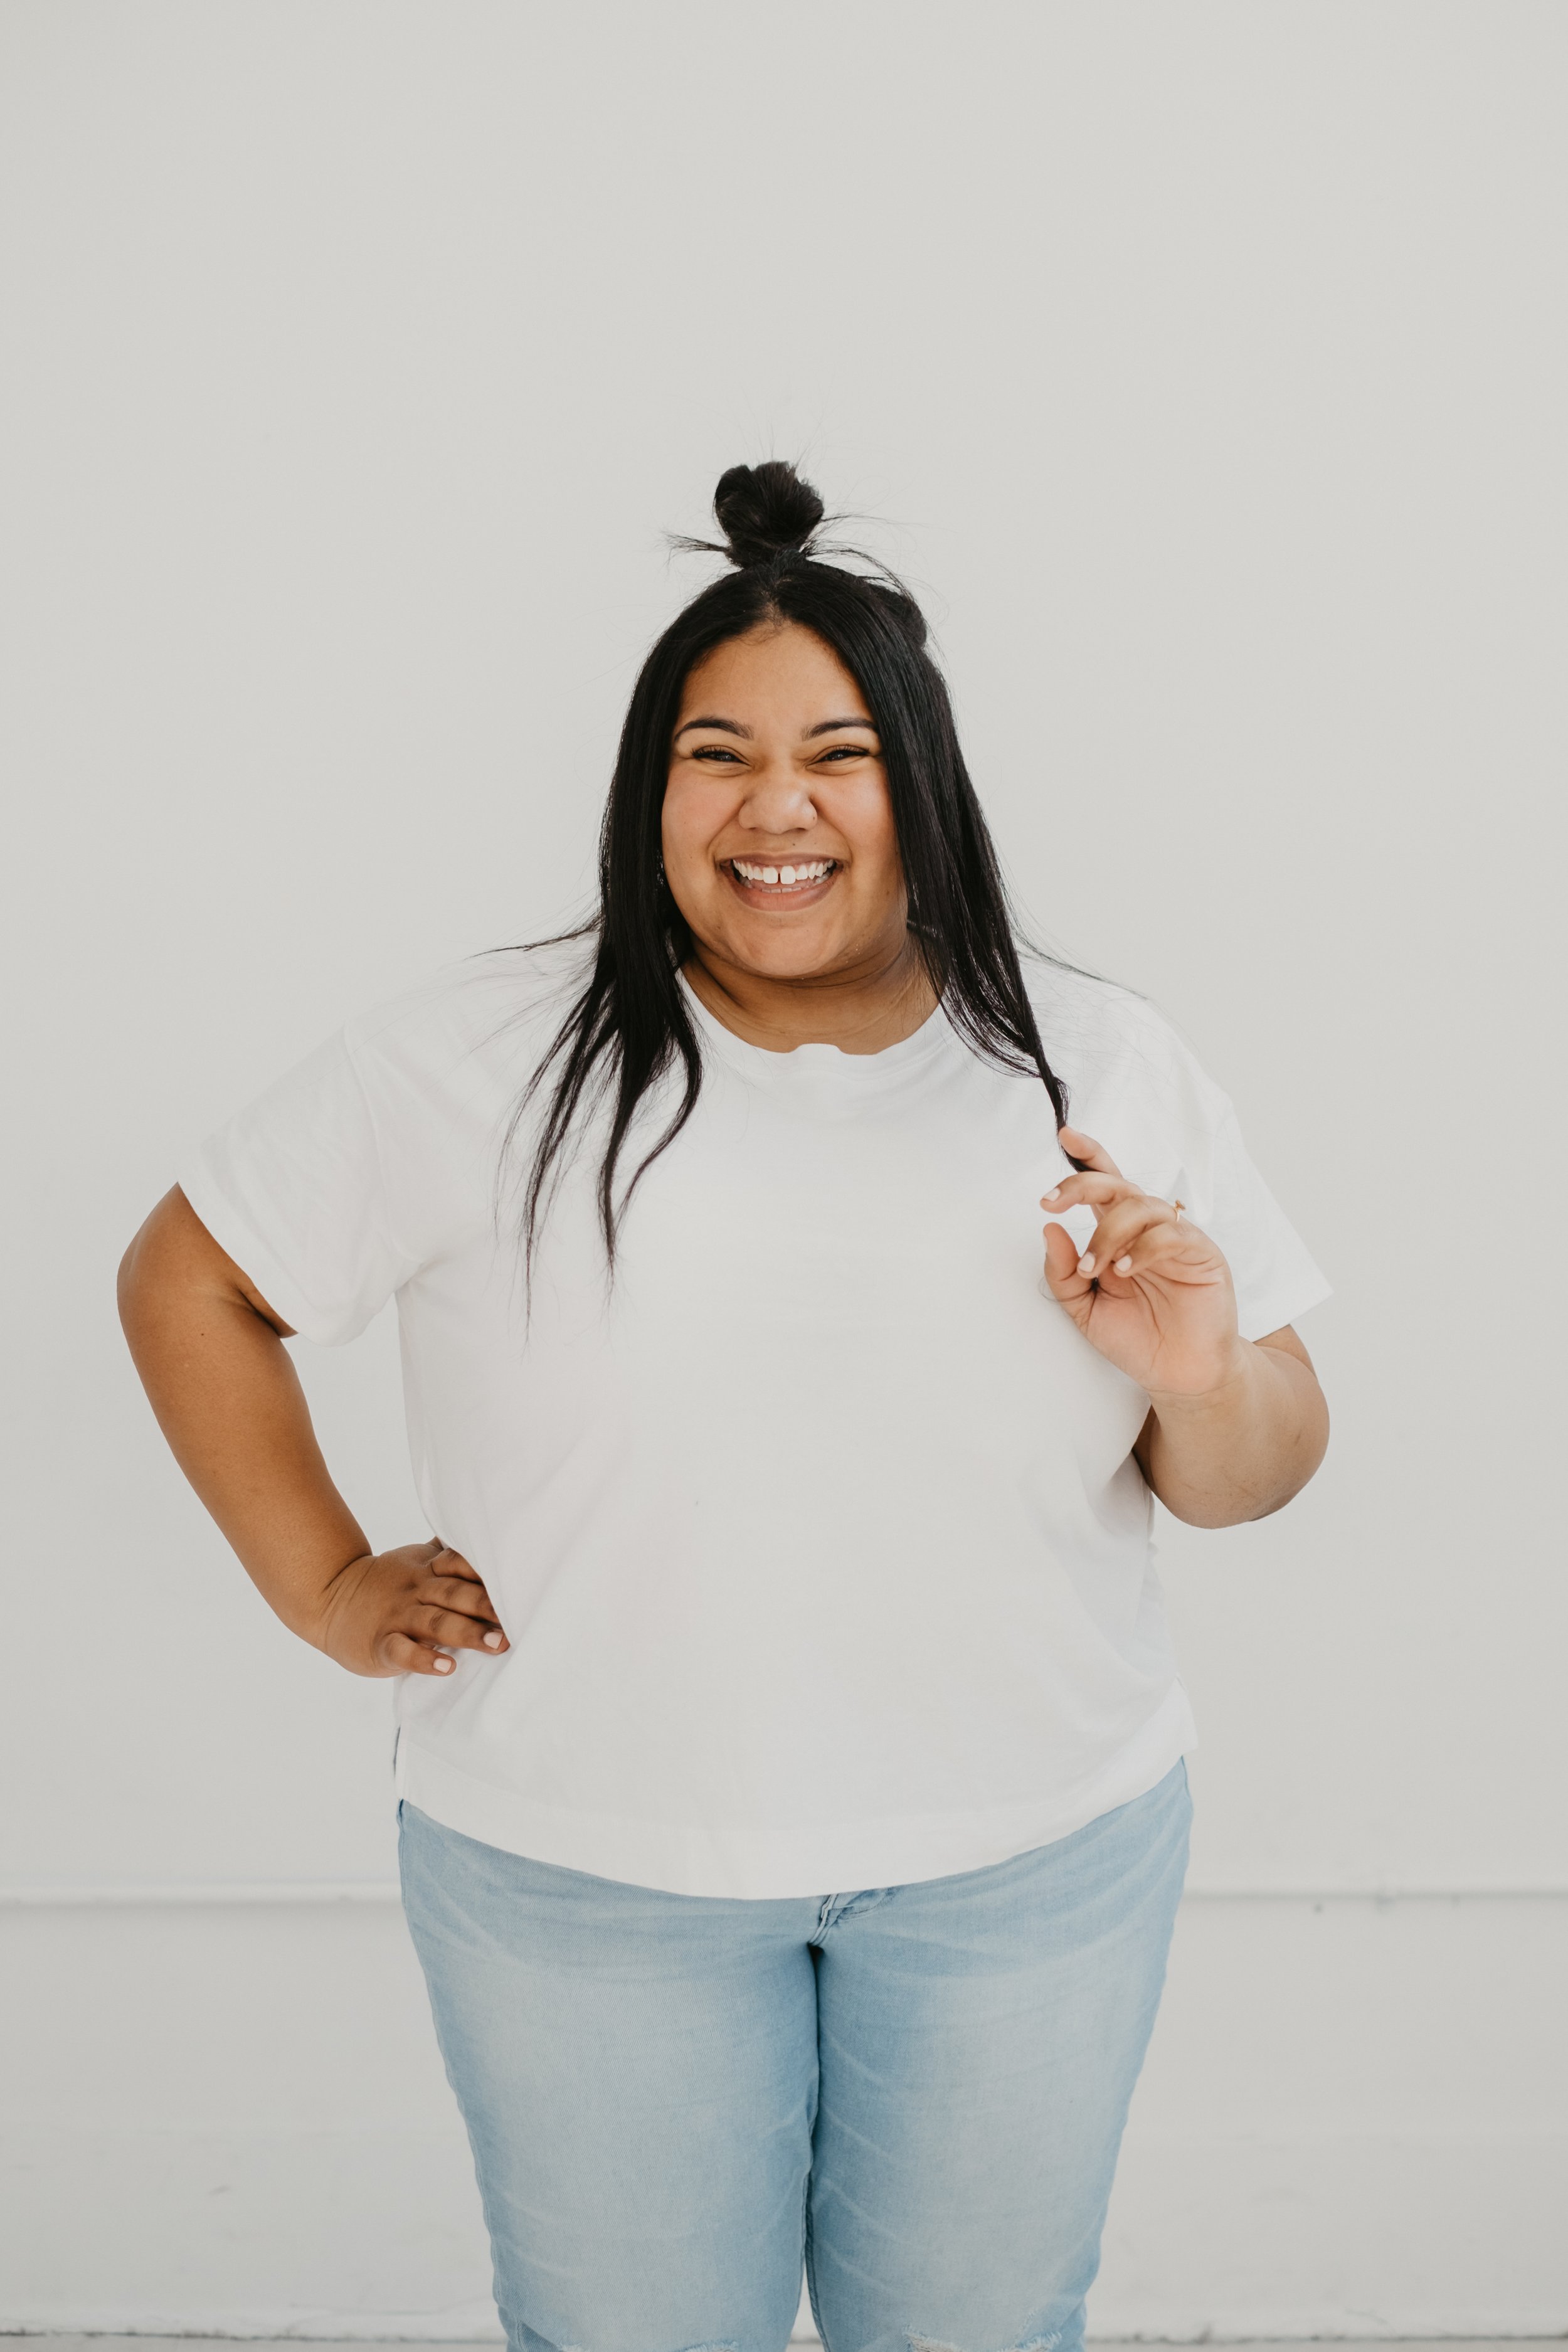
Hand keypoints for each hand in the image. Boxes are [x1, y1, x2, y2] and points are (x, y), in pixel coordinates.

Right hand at [316, 1540, 509, 1678]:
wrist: (330, 1598)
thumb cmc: (386, 1582)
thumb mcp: (416, 1560)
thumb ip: (448, 1549)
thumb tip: (484, 1526)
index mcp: (428, 1571)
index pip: (460, 1566)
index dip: (488, 1573)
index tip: (522, 1581)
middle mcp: (417, 1591)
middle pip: (455, 1594)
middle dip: (487, 1605)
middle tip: (519, 1619)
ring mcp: (398, 1617)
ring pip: (436, 1622)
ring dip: (467, 1633)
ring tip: (496, 1644)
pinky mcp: (381, 1644)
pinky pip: (403, 1651)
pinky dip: (424, 1659)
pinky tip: (447, 1667)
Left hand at [1041, 1127, 1243, 1398]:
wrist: (1178, 1375)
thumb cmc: (1137, 1338)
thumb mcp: (1085, 1309)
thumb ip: (1063, 1272)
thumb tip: (1048, 1229)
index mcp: (1118, 1234)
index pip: (1105, 1183)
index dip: (1088, 1155)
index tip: (1064, 1135)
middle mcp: (1146, 1228)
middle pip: (1117, 1185)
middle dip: (1080, 1186)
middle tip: (1051, 1202)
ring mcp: (1176, 1238)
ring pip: (1140, 1206)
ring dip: (1107, 1233)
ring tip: (1097, 1269)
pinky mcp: (1202, 1254)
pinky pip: (1171, 1234)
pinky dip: (1143, 1248)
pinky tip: (1126, 1271)